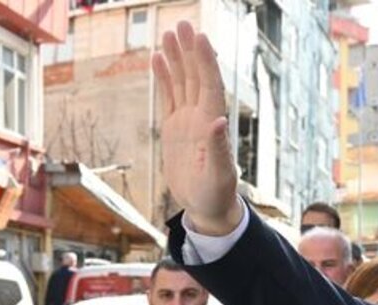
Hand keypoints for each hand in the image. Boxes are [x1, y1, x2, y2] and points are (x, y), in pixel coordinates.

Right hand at [151, 22, 241, 234]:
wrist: (207, 208)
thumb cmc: (217, 194)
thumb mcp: (218, 175)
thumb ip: (218, 148)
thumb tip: (218, 121)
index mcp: (213, 124)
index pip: (210, 86)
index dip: (206, 62)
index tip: (200, 37)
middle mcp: (202, 117)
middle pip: (196, 77)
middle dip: (190, 51)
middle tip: (181, 24)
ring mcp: (188, 121)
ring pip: (183, 83)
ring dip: (178, 59)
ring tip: (169, 33)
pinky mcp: (175, 128)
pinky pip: (170, 97)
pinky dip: (165, 78)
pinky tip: (158, 59)